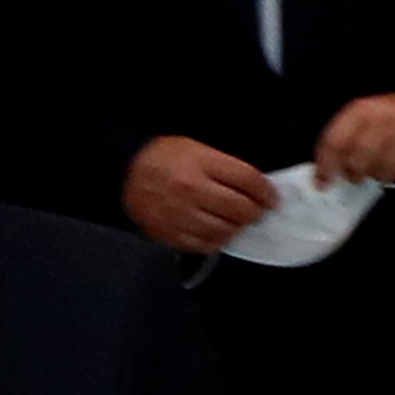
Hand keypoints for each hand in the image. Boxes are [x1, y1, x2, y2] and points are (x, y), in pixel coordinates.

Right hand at [123, 136, 276, 253]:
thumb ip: (226, 167)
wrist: (122, 172)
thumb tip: (257, 187)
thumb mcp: (197, 148)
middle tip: (257, 211)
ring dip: (236, 228)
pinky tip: (217, 232)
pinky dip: (216, 241)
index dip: (266, 191)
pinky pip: (203, 245)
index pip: (247, 179)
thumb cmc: (162, 157)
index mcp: (200, 163)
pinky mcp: (168, 233)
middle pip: (240, 209)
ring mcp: (179, 214)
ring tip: (237, 222)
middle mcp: (191, 190)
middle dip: (255, 212)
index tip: (271, 197)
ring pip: (224, 231)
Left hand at [315, 93, 394, 184]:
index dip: (326, 165)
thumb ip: (342, 141)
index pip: (336, 142)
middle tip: (357, 174)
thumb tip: (324, 171)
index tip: (322, 182)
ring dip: (381, 174)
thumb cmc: (391, 117)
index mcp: (365, 110)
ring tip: (385, 163)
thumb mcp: (363, 118)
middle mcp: (388, 120)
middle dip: (355, 173)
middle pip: (358, 162)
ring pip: (384, 172)